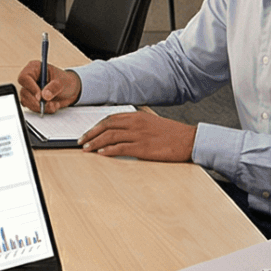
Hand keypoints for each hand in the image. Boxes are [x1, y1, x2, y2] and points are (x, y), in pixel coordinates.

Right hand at [16, 63, 79, 112]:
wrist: (70, 90)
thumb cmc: (65, 81)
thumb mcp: (62, 82)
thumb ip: (54, 88)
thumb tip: (44, 96)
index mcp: (34, 69)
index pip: (24, 78)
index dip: (31, 88)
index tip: (40, 97)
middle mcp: (30, 79)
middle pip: (24, 92)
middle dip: (35, 101)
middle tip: (46, 104)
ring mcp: (30, 90)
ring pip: (26, 101)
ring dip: (40, 106)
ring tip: (53, 104)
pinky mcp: (32, 99)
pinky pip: (32, 107)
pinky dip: (42, 109)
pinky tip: (52, 105)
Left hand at [78, 108, 196, 161]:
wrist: (189, 140)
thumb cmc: (172, 134)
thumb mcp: (152, 123)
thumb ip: (136, 125)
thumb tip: (120, 132)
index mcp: (137, 116)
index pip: (110, 119)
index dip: (96, 126)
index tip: (87, 132)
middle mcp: (136, 124)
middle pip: (106, 126)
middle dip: (91, 134)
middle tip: (81, 141)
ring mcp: (139, 135)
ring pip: (110, 137)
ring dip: (95, 143)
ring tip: (86, 149)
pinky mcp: (143, 148)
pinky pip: (120, 148)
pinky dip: (108, 151)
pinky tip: (101, 154)